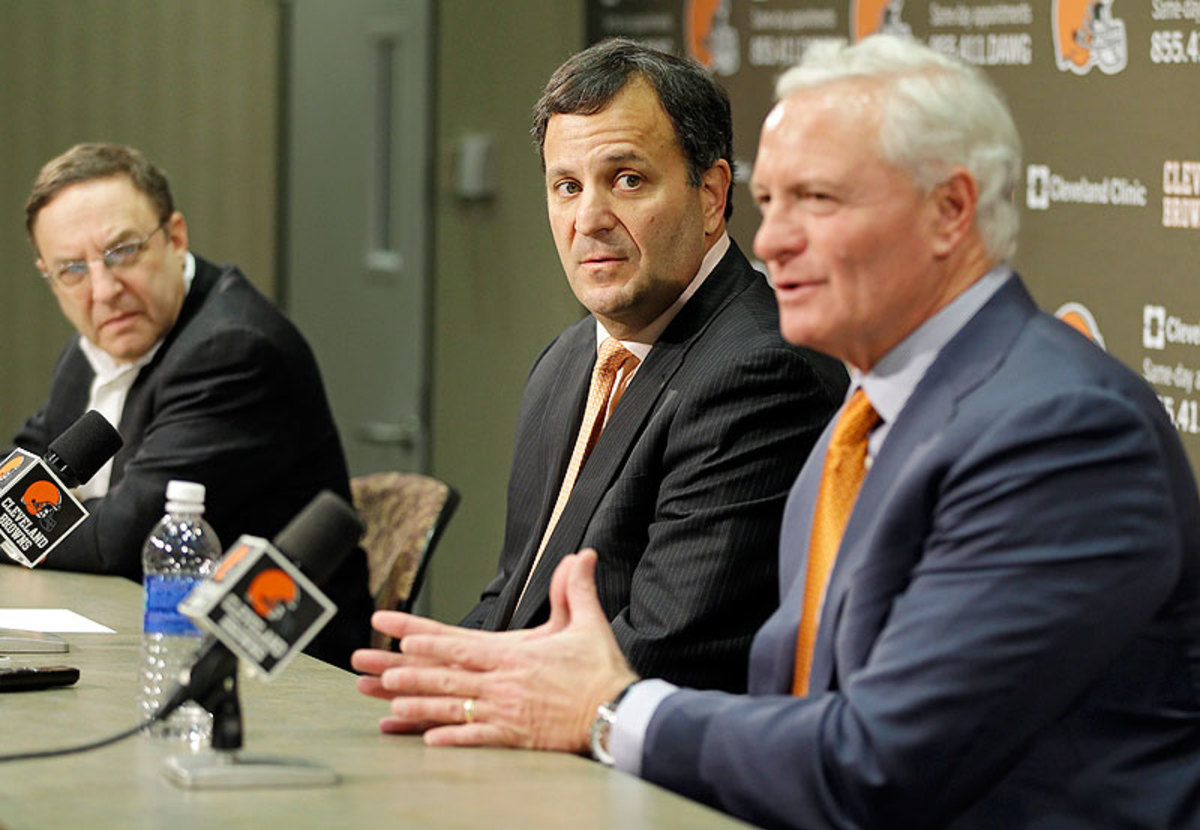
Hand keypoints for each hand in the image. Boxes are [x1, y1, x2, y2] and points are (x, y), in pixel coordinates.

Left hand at [366, 548, 637, 752]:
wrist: (618, 713)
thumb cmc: (600, 671)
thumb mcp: (588, 623)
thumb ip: (576, 588)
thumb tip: (583, 555)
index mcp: (513, 653)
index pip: (457, 640)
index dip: (422, 632)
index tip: (391, 625)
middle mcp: (503, 681)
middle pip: (443, 673)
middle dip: (402, 667)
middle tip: (367, 664)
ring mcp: (506, 710)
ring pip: (451, 705)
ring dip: (415, 702)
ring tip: (383, 699)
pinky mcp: (515, 736)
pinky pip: (476, 738)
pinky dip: (451, 737)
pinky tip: (427, 739)